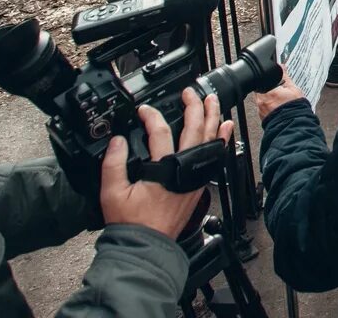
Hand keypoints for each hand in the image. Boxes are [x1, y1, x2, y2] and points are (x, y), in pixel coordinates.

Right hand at [100, 90, 233, 239]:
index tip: (144, 110)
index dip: (152, 116)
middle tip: (190, 93)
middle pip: (193, 129)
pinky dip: (221, 139)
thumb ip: (113, 164)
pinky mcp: (199, 184)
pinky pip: (214, 156)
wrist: (147, 245)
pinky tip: (225, 129)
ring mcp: (194, 176)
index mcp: (162, 168)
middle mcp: (183, 169)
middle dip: (193, 106)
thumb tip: (117, 141)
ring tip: (213, 100)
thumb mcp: (112, 192)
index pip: (160, 132)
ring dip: (212, 117)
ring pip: (208, 139)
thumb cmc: (131, 222)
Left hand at [255, 68, 305, 119]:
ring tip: (281, 99)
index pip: (262, 79)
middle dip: (269, 88)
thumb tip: (281, 67)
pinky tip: (279, 107)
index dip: (269, 78)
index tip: (275, 79)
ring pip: (262, 99)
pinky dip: (269, 106)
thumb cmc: (295, 109)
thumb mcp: (293, 89)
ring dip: (269, 97)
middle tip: (279, 89)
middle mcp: (261, 101)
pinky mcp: (263, 118)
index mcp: (267, 91)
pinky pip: (264, 108)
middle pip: (260, 89)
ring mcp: (261, 110)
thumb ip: (285, 77)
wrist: (294, 126)